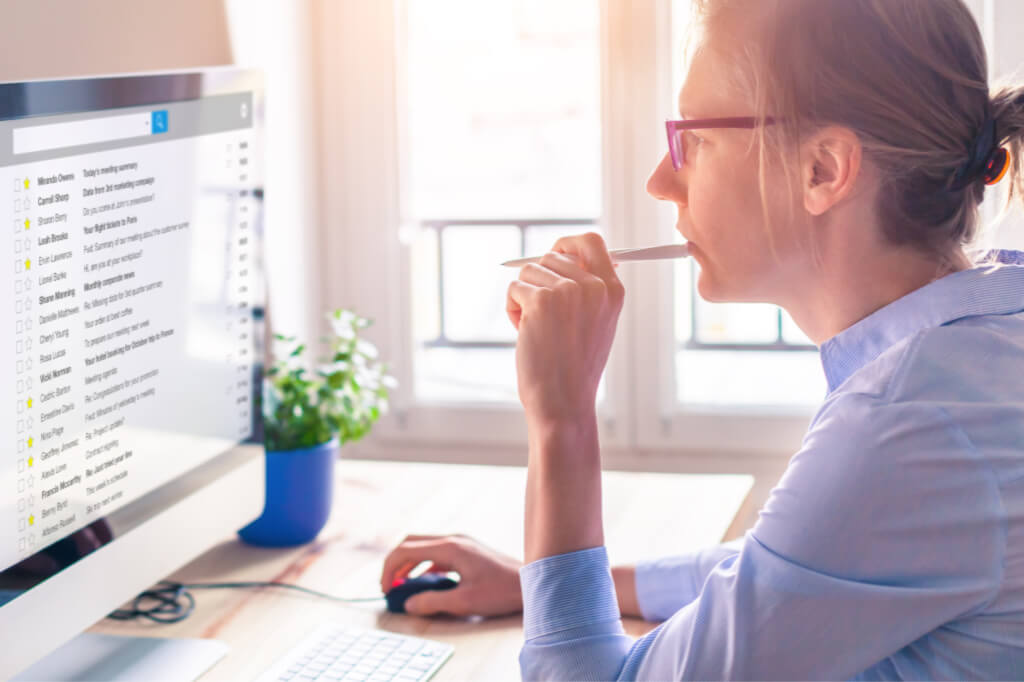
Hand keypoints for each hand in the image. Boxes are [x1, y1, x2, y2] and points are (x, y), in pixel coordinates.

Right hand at [379, 534, 522, 616]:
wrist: (531, 582)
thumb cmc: (501, 590)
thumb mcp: (464, 602)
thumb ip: (432, 602)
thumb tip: (409, 603)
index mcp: (450, 547)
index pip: (406, 549)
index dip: (389, 568)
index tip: (385, 588)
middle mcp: (453, 539)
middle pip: (411, 542)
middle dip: (395, 563)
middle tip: (388, 585)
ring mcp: (461, 542)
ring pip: (424, 546)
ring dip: (409, 564)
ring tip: (402, 586)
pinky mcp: (467, 550)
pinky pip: (437, 553)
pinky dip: (424, 566)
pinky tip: (426, 584)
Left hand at [505, 232, 624, 426]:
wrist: (564, 401)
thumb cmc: (575, 368)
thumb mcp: (596, 323)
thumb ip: (587, 289)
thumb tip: (562, 255)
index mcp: (613, 290)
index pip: (591, 242)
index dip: (567, 244)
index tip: (554, 254)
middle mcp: (594, 286)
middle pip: (551, 256)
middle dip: (538, 281)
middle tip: (542, 315)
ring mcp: (568, 292)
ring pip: (529, 272)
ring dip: (524, 297)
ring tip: (536, 329)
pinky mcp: (541, 301)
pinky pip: (514, 288)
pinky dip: (512, 310)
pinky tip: (524, 334)